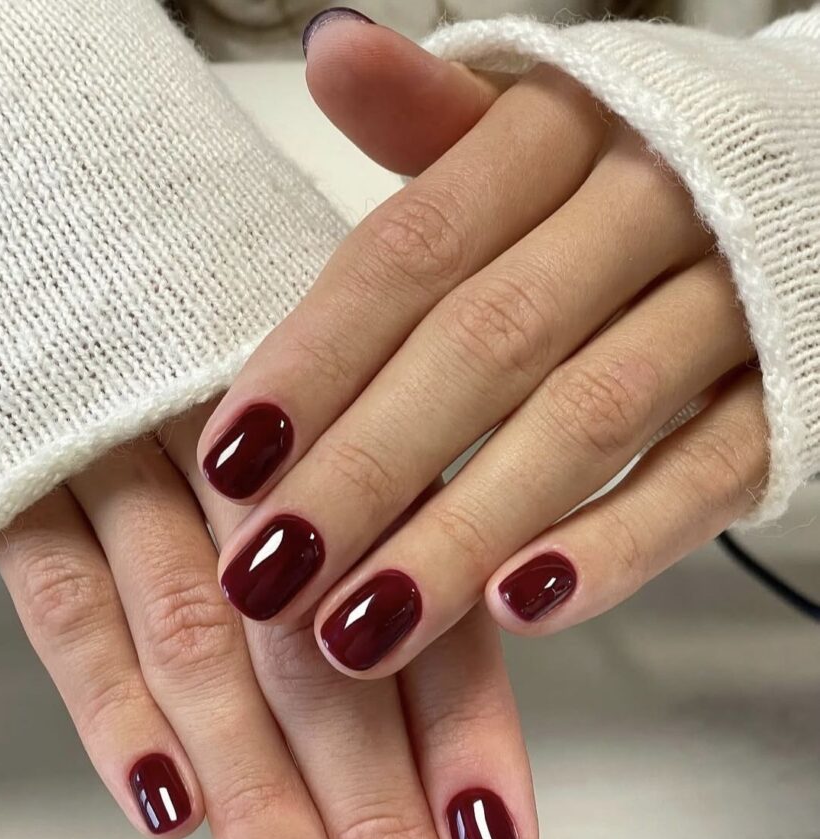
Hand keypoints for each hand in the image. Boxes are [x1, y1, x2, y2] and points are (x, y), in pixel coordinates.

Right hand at [0, 39, 537, 838]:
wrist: (89, 185)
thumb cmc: (224, 295)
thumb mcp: (331, 368)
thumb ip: (381, 485)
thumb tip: (420, 633)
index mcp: (346, 427)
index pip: (418, 597)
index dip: (462, 728)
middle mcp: (248, 456)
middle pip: (317, 649)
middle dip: (369, 802)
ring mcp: (129, 459)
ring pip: (196, 643)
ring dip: (253, 788)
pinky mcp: (28, 461)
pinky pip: (64, 593)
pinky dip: (108, 701)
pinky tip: (161, 804)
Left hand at [201, 16, 766, 678]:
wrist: (808, 177)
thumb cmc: (625, 175)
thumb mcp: (529, 133)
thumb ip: (429, 117)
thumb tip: (329, 54)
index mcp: (562, 134)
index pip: (412, 249)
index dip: (314, 360)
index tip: (230, 464)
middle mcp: (649, 206)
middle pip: (485, 344)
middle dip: (367, 470)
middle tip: (271, 577)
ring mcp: (732, 303)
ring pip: (587, 420)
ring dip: (465, 531)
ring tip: (364, 627)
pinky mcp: (788, 393)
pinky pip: (705, 475)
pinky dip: (616, 545)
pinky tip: (521, 609)